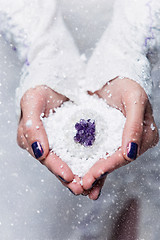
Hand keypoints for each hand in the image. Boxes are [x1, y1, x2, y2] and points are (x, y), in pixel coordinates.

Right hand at [17, 85, 82, 194]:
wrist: (58, 81)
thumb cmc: (41, 90)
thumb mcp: (32, 101)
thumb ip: (31, 125)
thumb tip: (40, 152)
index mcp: (33, 139)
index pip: (45, 157)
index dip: (56, 168)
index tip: (69, 176)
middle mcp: (47, 144)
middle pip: (58, 164)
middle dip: (70, 179)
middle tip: (83, 189)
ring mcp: (61, 142)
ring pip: (71, 162)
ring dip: (81, 175)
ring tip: (93, 187)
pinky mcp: (74, 139)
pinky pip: (82, 153)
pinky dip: (89, 163)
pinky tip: (99, 172)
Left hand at [82, 78, 158, 199]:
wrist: (113, 76)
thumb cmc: (127, 85)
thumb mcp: (134, 100)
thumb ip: (135, 125)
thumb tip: (131, 153)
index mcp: (145, 136)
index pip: (126, 155)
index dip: (110, 165)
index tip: (94, 173)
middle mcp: (133, 142)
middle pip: (115, 161)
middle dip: (99, 173)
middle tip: (83, 184)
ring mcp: (120, 141)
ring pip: (107, 160)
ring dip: (94, 174)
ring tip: (80, 185)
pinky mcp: (108, 138)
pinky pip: (99, 153)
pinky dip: (91, 164)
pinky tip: (81, 175)